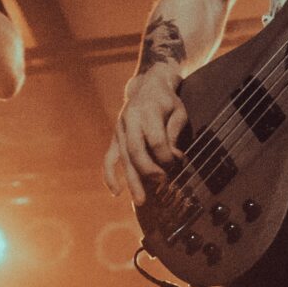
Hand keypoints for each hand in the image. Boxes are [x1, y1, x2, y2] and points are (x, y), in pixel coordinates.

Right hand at [108, 64, 190, 202]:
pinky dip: (110, 176)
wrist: (147, 85)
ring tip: (141, 201)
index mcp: (148, 111)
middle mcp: (131, 120)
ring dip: (132, 180)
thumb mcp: (178, 111)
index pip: (156, 139)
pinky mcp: (115, 137)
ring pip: (123, 158)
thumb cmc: (167, 101)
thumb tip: (174, 158)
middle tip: (162, 183)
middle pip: (136, 150)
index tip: (177, 162)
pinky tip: (116, 192)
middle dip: (149, 170)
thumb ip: (174, 133)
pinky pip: (109, 158)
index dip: (167, 155)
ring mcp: (120, 129)